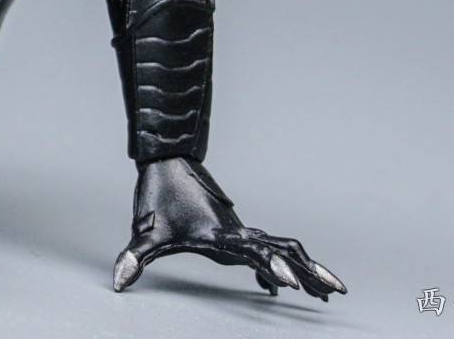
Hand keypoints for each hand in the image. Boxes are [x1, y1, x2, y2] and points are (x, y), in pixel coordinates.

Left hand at [111, 157, 345, 300]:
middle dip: (311, 273)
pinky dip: (280, 265)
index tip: (294, 283)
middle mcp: (237, 232)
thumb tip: (118, 283)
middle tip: (334, 293)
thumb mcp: (145, 230)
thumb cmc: (158, 194)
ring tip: (327, 292)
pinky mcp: (234, 229)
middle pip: (284, 251)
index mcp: (221, 235)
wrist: (167, 160)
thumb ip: (135, 258)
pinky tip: (279, 288)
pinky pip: (267, 248)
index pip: (254, 254)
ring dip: (307, 268)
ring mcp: (239, 229)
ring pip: (283, 247)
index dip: (274, 268)